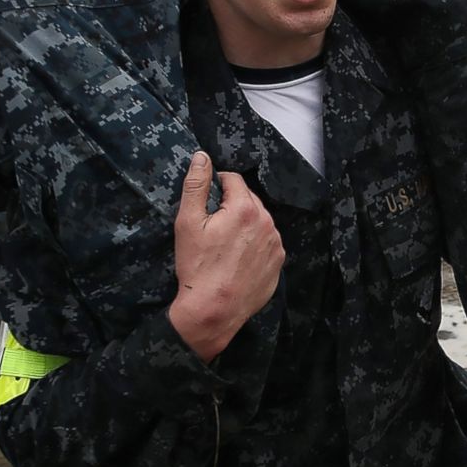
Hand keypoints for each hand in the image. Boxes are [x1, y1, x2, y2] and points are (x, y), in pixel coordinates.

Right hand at [168, 152, 283, 361]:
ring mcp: (275, 244)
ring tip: (225, 245)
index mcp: (245, 208)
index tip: (206, 203)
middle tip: (212, 227)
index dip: (217, 186)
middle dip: (231, 206)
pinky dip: (254, 245)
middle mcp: (267, 223)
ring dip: (244, 225)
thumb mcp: (188, 223)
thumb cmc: (197, 266)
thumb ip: (196, 185)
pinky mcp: (278, 263)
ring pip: (259, 221)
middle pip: (248, 200)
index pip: (233, 180)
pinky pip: (266, 243)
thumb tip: (202, 157)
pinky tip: (237, 259)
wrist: (213, 310)